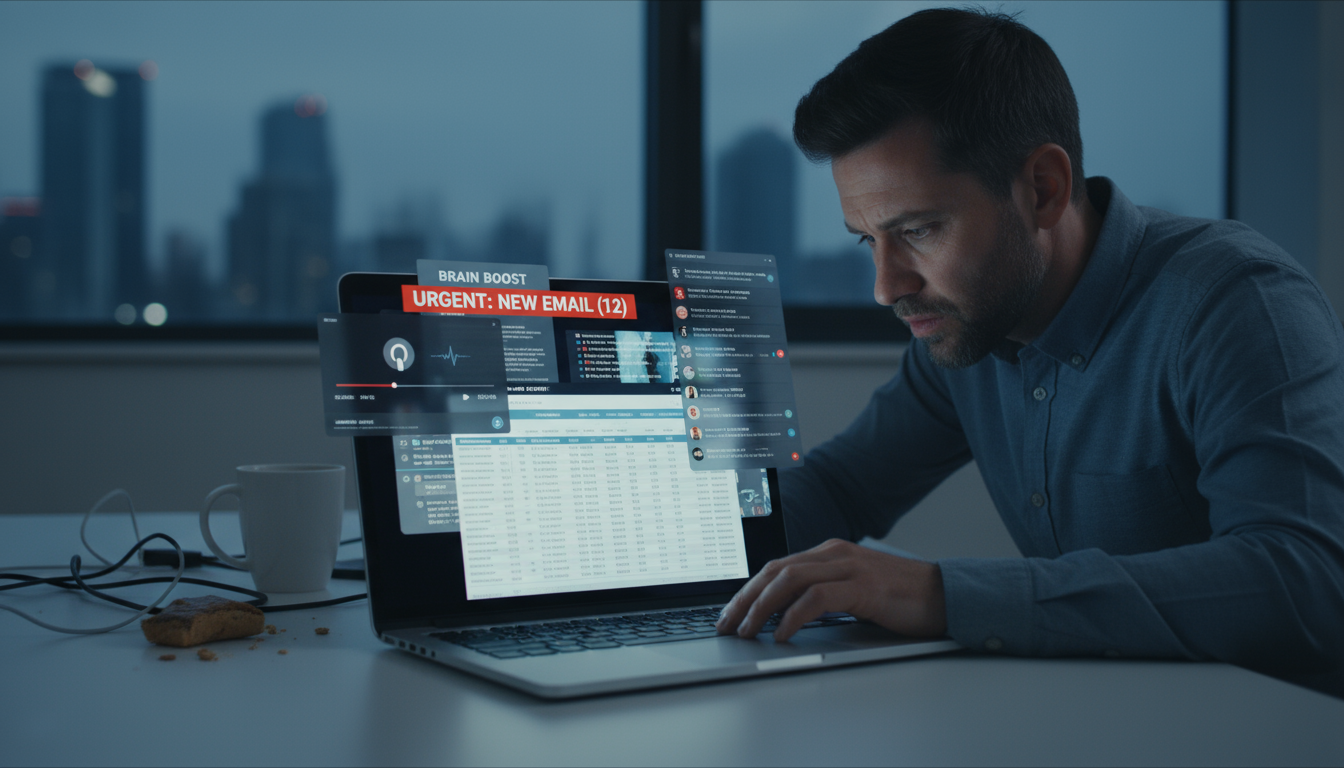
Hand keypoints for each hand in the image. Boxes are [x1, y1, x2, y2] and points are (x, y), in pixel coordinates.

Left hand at [715, 539, 946, 641]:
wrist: (945, 596)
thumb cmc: (899, 599)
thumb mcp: (852, 592)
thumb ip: (821, 595)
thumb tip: (780, 617)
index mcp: (829, 553)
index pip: (776, 568)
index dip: (748, 590)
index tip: (729, 613)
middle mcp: (835, 554)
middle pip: (775, 571)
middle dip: (744, 598)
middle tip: (726, 624)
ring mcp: (849, 567)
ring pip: (789, 580)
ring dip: (761, 607)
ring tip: (746, 631)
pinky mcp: (863, 587)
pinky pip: (816, 598)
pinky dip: (793, 616)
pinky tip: (781, 634)